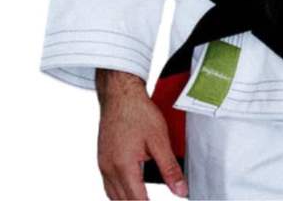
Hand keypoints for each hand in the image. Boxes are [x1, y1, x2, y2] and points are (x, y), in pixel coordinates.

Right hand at [95, 69, 187, 199]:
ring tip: (143, 198)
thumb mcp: (159, 140)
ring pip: (113, 195)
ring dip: (128, 200)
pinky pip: (109, 184)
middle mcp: (109, 169)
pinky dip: (119, 191)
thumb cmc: (138, 111)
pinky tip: (130, 187)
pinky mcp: (102, 158)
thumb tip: (180, 190)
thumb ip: (170, 168)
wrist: (119, 93)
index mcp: (123, 166)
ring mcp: (103, 164)